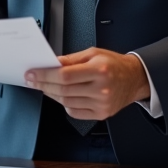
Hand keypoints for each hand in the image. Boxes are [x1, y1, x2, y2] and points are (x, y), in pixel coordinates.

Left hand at [25, 48, 149, 119]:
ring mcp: (102, 103)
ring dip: (52, 94)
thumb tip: (51, 64)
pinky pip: (75, 112)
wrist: (135, 79)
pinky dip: (65, 104)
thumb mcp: (93, 53)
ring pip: (66, 102)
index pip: (64, 75)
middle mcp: (101, 88)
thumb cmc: (114, 64)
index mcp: (99, 70)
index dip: (44, 75)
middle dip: (43, 85)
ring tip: (46, 86)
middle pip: (63, 90)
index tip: (32, 74)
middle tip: (33, 80)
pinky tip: (63, 95)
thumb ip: (70, 59)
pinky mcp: (101, 114)